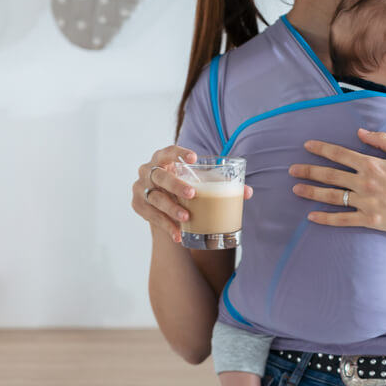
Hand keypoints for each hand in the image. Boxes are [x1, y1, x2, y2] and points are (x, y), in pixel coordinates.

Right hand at [132, 145, 252, 242]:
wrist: (161, 202)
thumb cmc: (183, 186)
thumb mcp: (197, 182)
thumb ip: (220, 184)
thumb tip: (248, 193)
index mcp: (163, 159)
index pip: (168, 151)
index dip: (179, 153)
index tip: (194, 158)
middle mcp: (148, 171)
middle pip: (160, 176)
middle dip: (175, 185)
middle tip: (192, 194)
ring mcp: (140, 188)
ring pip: (155, 198)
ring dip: (171, 209)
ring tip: (186, 218)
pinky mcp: (138, 206)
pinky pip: (152, 217)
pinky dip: (166, 226)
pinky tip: (178, 234)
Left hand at [289, 128, 385, 234]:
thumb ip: (383, 139)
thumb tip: (360, 132)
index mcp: (372, 164)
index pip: (340, 154)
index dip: (321, 149)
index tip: (306, 146)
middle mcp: (364, 182)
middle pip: (330, 175)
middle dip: (308, 171)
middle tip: (291, 170)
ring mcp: (365, 202)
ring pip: (332, 196)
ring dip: (311, 192)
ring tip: (296, 190)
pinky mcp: (368, 219)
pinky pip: (342, 219)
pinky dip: (326, 218)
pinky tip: (311, 216)